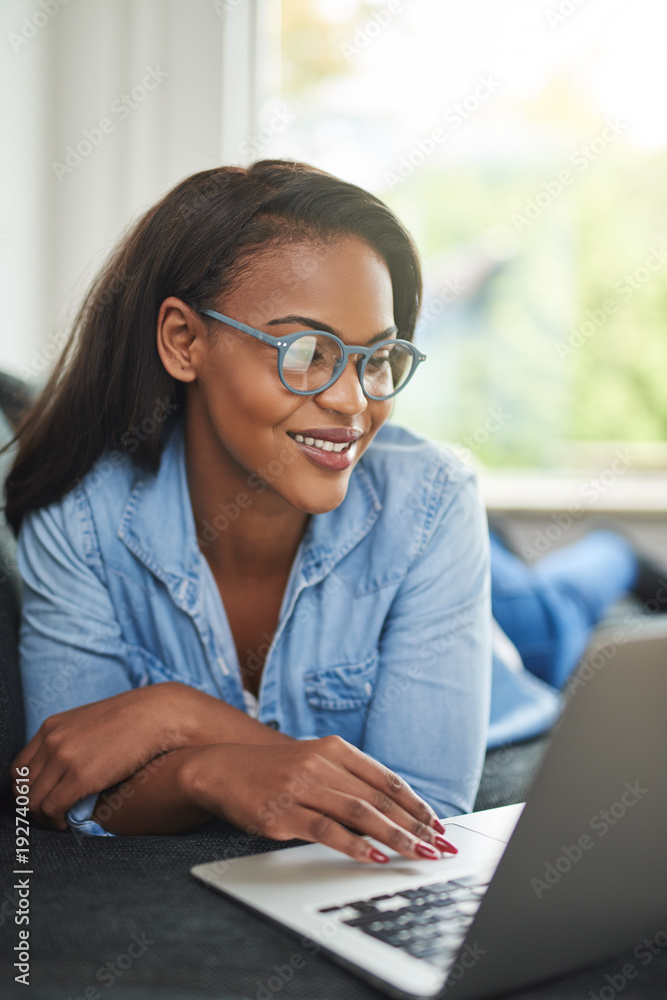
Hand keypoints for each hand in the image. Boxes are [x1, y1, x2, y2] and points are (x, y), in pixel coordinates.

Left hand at [11, 683, 188, 830]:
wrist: (156, 715)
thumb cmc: (132, 720)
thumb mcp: (91, 723)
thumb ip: (72, 741)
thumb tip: (67, 766)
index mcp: (51, 727)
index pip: (19, 768)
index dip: (26, 790)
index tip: (40, 800)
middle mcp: (51, 740)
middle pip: (22, 785)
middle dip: (31, 806)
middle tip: (49, 816)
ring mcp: (63, 757)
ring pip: (33, 800)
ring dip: (42, 817)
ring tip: (59, 822)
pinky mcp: (79, 776)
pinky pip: (51, 808)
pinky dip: (55, 821)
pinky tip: (67, 823)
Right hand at [180, 735, 457, 862]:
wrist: (221, 768)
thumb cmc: (274, 770)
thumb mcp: (314, 763)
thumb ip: (349, 780)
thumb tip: (393, 811)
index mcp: (335, 748)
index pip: (386, 779)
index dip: (415, 804)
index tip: (437, 825)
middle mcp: (321, 764)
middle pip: (378, 797)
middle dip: (413, 825)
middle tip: (437, 846)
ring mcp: (302, 788)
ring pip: (359, 813)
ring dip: (394, 836)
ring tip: (416, 853)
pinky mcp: (283, 813)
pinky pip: (327, 831)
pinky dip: (355, 846)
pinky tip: (374, 858)